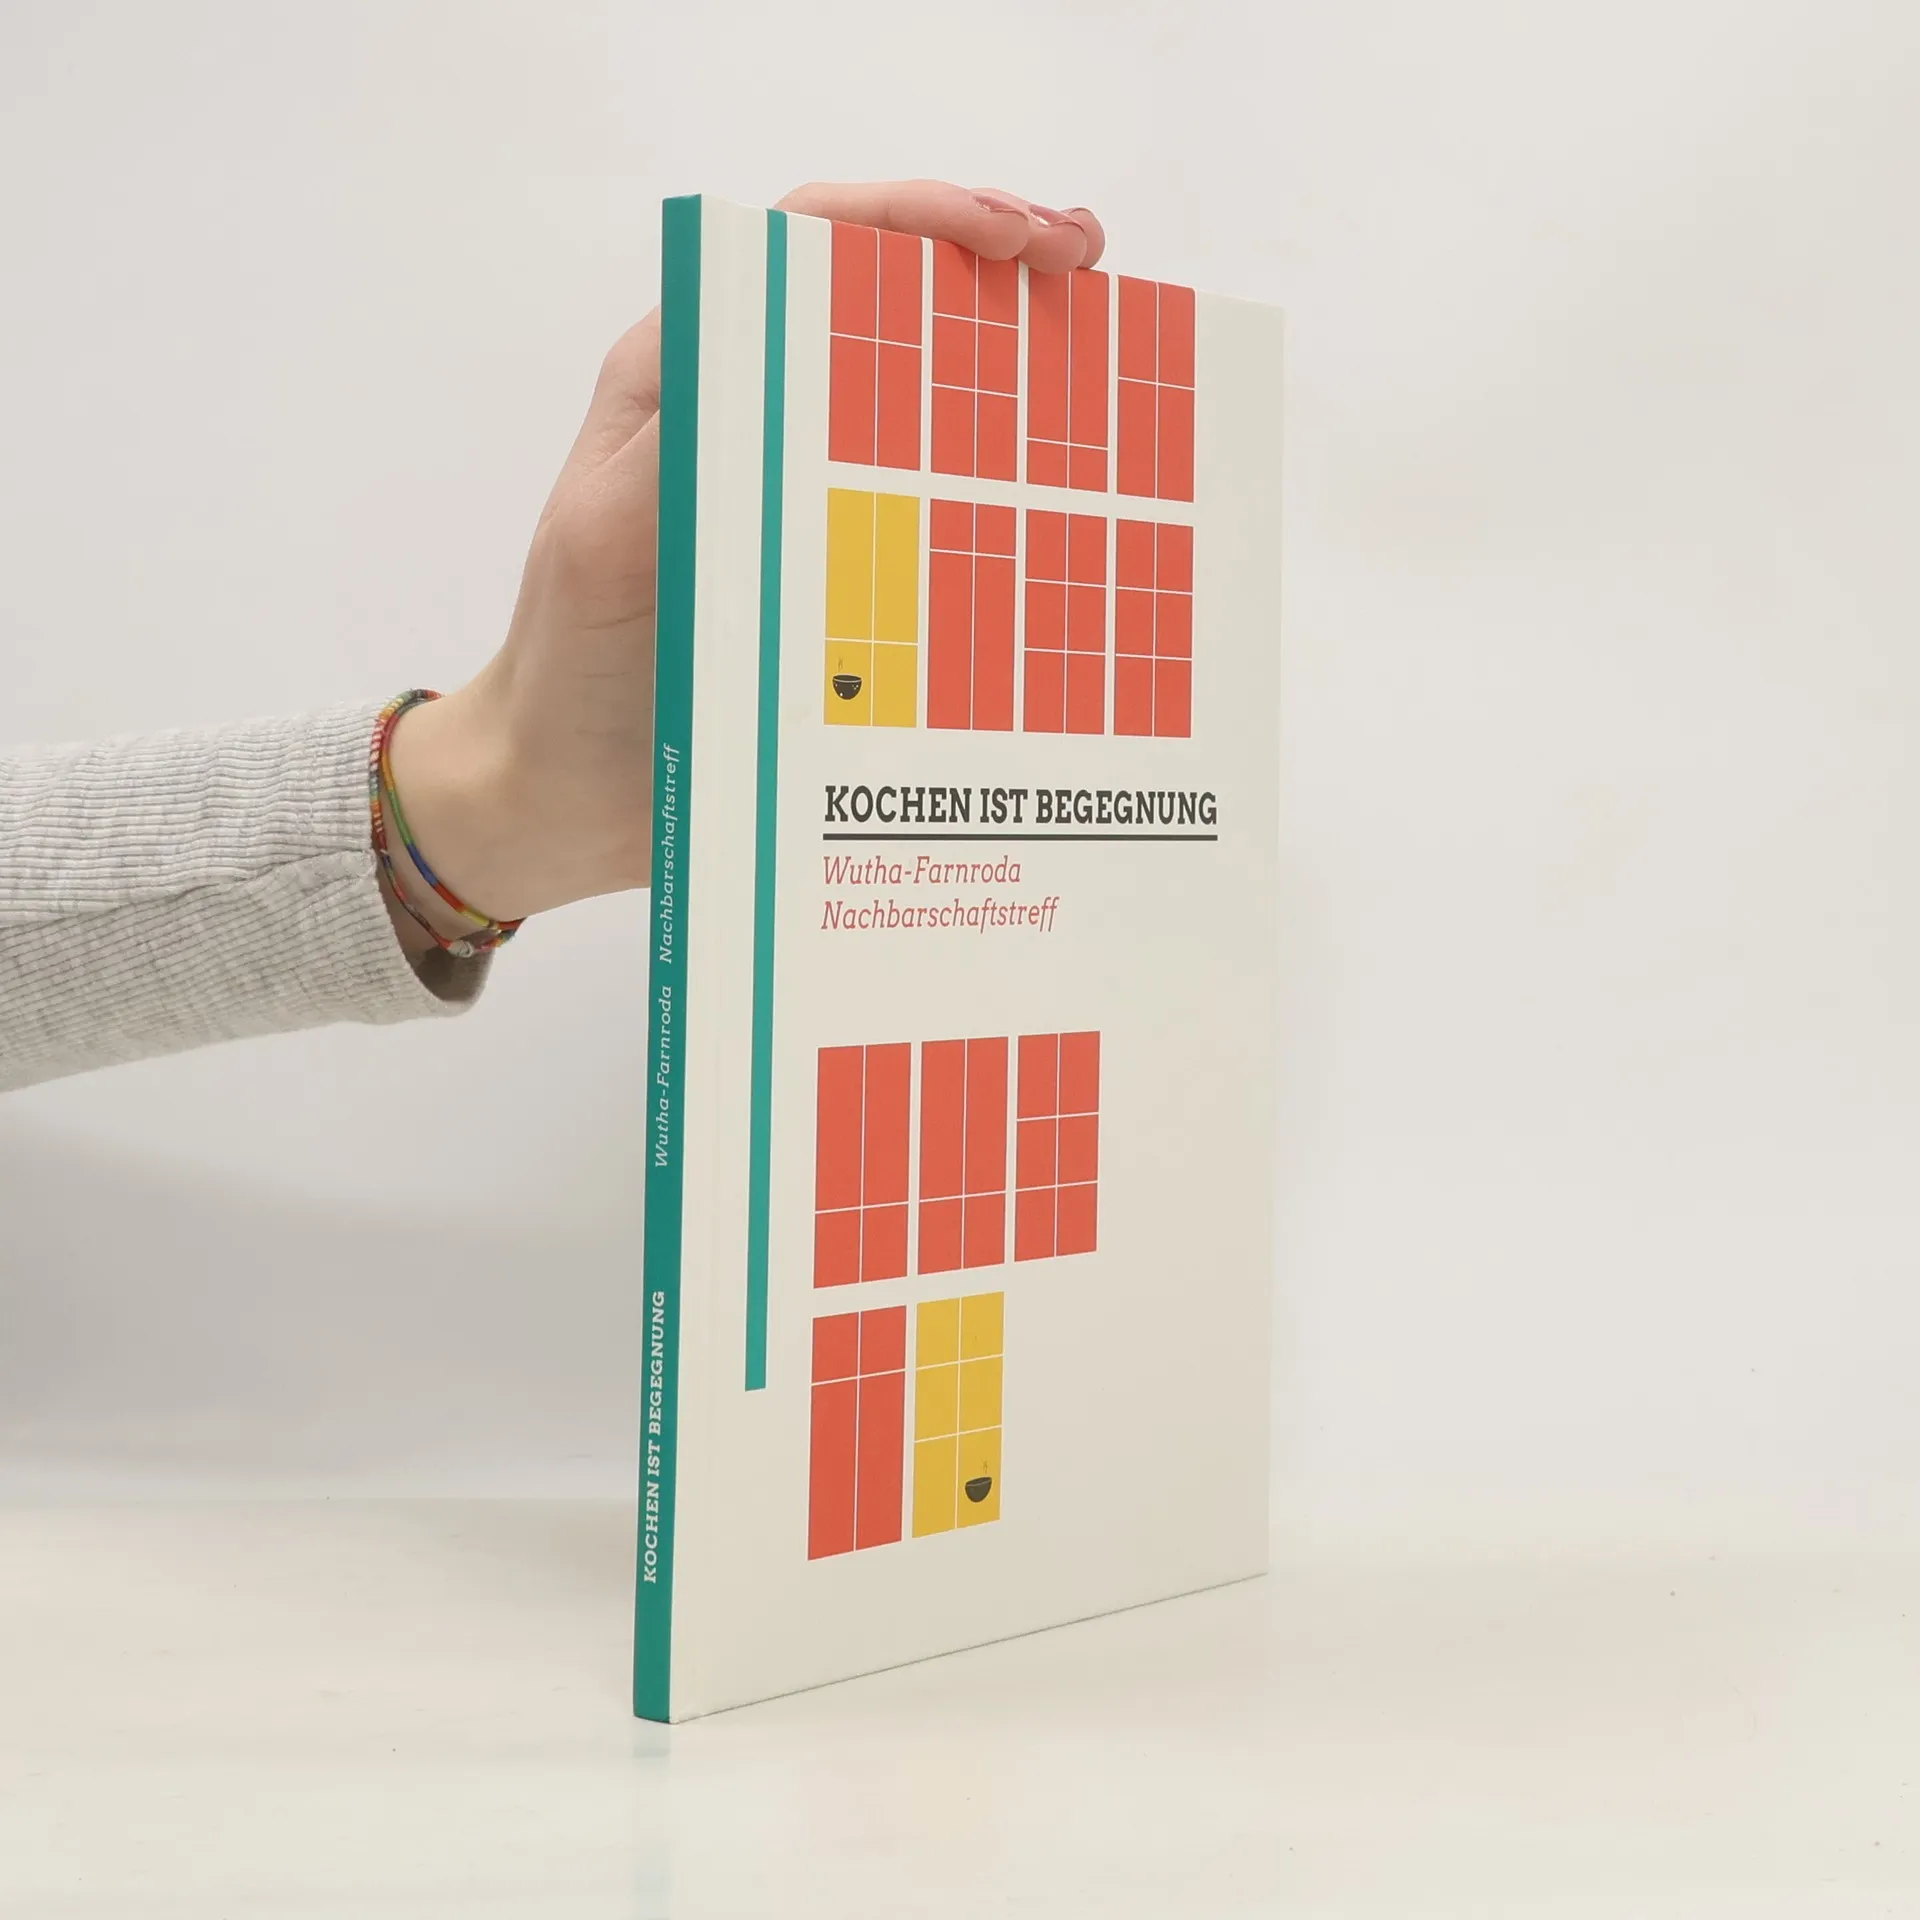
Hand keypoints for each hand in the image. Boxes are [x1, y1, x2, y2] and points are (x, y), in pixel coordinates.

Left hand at [383, 181, 1105, 939]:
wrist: (572, 794)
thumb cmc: (571, 665)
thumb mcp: (606, 545)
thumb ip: (678, 450)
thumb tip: (776, 359)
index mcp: (695, 379)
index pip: (812, 249)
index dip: (916, 218)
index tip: (1010, 234)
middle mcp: (761, 420)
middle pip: (890, 306)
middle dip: (993, 265)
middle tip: (1084, 263)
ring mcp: (812, 498)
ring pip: (926, 404)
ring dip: (1014, 370)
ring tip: (1104, 354)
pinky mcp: (846, 577)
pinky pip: (936, 515)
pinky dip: (1003, 492)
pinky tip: (1068, 498)